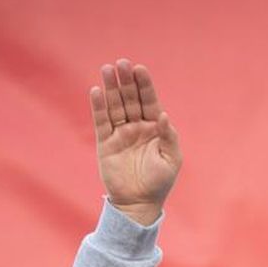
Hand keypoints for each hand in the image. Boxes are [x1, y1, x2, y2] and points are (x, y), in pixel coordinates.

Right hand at [90, 58, 181, 225]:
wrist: (139, 203)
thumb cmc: (159, 182)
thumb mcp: (171, 159)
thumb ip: (169, 136)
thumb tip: (164, 116)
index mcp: (155, 128)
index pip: (149, 101)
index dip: (144, 85)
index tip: (139, 68)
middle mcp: (137, 127)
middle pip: (130, 99)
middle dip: (126, 81)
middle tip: (121, 63)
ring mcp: (120, 134)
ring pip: (115, 106)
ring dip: (111, 88)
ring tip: (107, 69)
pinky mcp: (106, 143)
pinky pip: (101, 122)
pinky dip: (98, 107)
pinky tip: (96, 91)